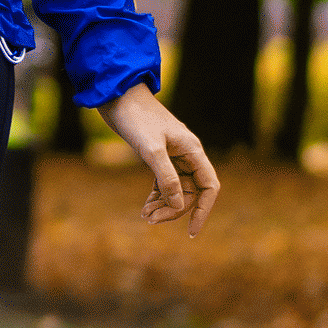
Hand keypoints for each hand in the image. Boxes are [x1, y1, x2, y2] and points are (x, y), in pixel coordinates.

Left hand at [95, 83, 218, 233]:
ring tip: (145, 216)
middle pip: (190, 192)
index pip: (209, 187)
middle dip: (174, 210)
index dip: (203, 210)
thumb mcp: (150, 148)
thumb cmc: (136, 117)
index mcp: (193, 151)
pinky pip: (164, 183)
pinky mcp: (158, 157)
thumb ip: (166, 176)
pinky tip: (145, 208)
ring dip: (164, 205)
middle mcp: (187, 155)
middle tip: (150, 221)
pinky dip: (156, 197)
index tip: (192, 231)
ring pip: (176, 190)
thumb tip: (178, 205)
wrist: (118, 96)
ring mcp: (173, 156)